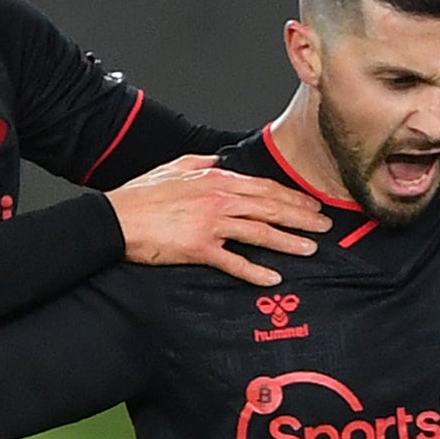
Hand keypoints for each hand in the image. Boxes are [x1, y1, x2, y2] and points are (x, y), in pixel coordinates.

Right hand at [107, 154, 331, 286]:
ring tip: (310, 249)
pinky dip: (255, 270)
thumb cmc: (141, 196)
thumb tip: (219, 161)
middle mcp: (218, 199)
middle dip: (301, 217)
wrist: (115, 219)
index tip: (310, 205)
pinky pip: (234, 261)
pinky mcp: (199, 248)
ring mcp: (210, 224)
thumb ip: (201, 163)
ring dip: (288, 241)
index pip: (263, 188)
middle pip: (270, 208)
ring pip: (259, 232)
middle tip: (324, 226)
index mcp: (215, 179)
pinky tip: (272, 277)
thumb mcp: (174, 168)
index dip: (291, 197)